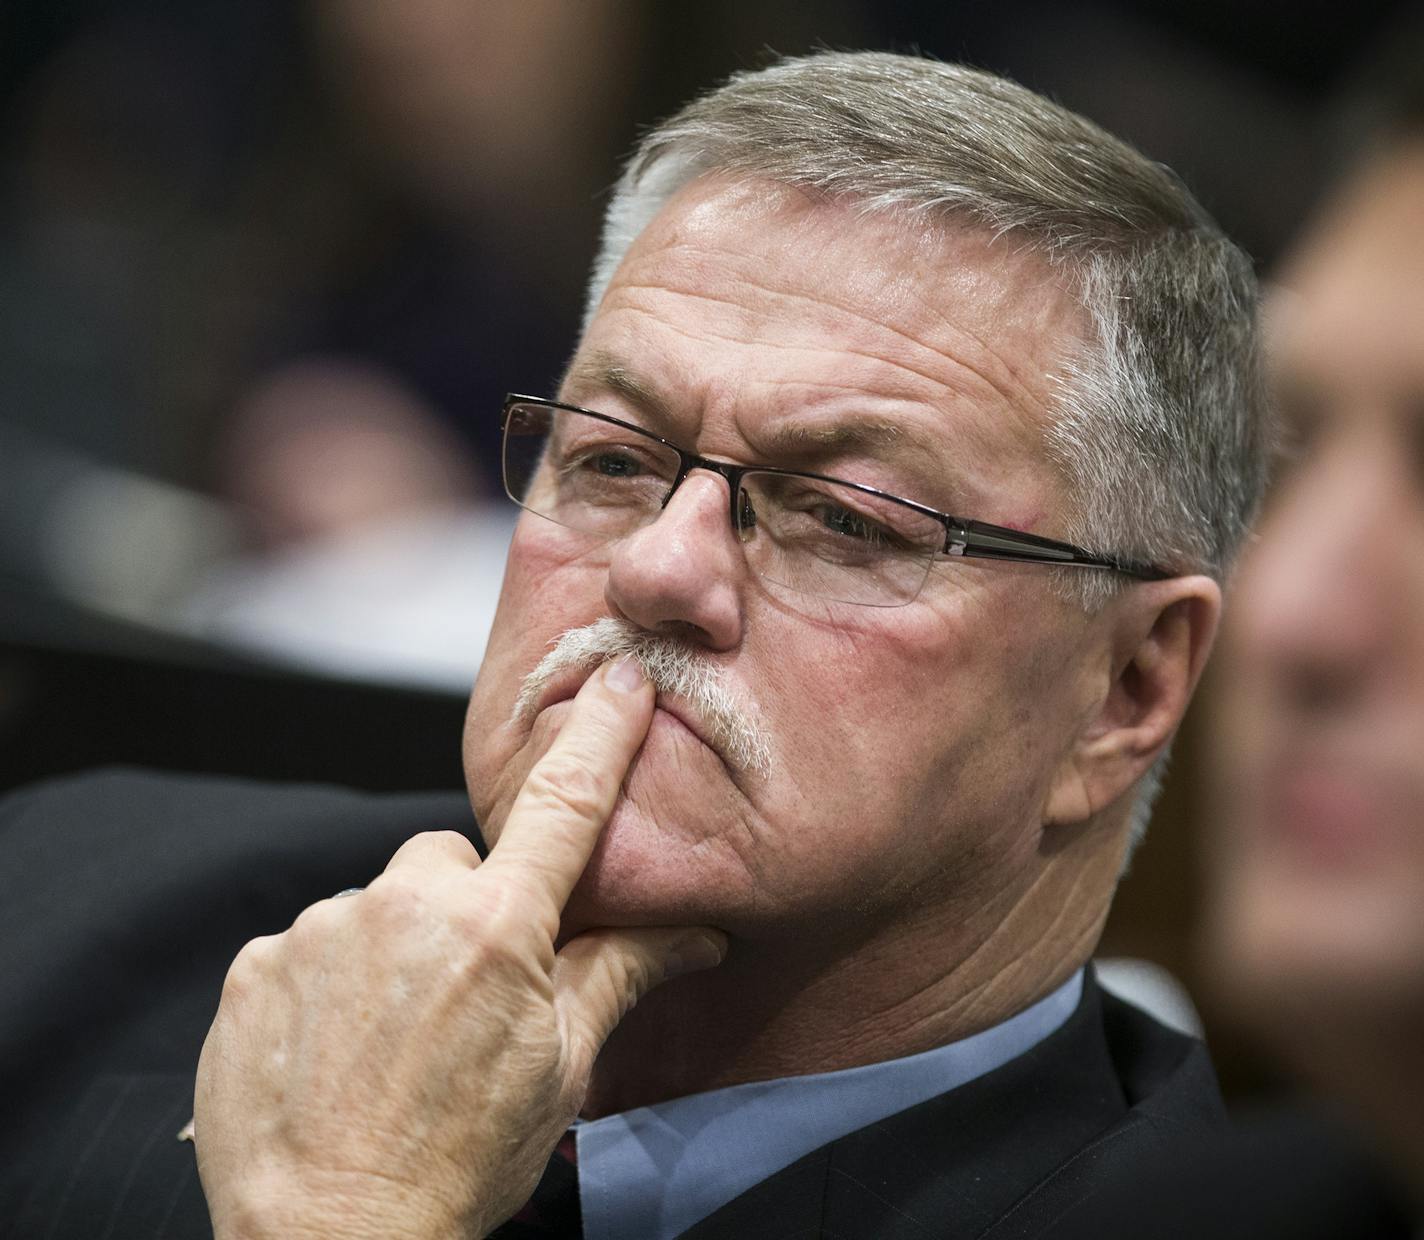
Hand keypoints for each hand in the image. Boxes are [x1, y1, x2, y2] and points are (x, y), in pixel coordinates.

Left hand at [194, 657, 727, 1238]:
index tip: (620, 676)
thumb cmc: (460, 1162)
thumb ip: (624, 974)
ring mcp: (321, 931)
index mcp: (497, 928)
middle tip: (468, 990)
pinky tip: (338, 1044)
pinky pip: (310, 940)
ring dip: (395, 945)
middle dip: (468, 904)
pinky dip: (330, 977)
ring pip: (380, 901)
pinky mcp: (257, 963)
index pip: (567, 804)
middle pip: (452, 859)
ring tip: (395, 1034)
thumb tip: (703, 931)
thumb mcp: (562, 1068)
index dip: (600, 733)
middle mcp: (405, 907)